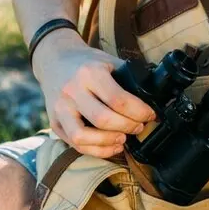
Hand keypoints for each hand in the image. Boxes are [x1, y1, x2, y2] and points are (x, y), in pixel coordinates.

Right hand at [32, 30, 154, 157]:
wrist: (54, 59)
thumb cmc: (87, 63)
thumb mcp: (108, 61)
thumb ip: (127, 78)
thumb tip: (154, 98)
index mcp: (89, 73)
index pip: (118, 99)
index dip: (139, 112)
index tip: (150, 115)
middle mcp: (72, 91)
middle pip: (103, 120)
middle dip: (128, 127)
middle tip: (139, 127)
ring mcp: (60, 108)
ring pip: (83, 137)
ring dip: (108, 142)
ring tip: (123, 139)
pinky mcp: (54, 123)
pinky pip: (75, 144)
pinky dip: (96, 150)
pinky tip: (111, 146)